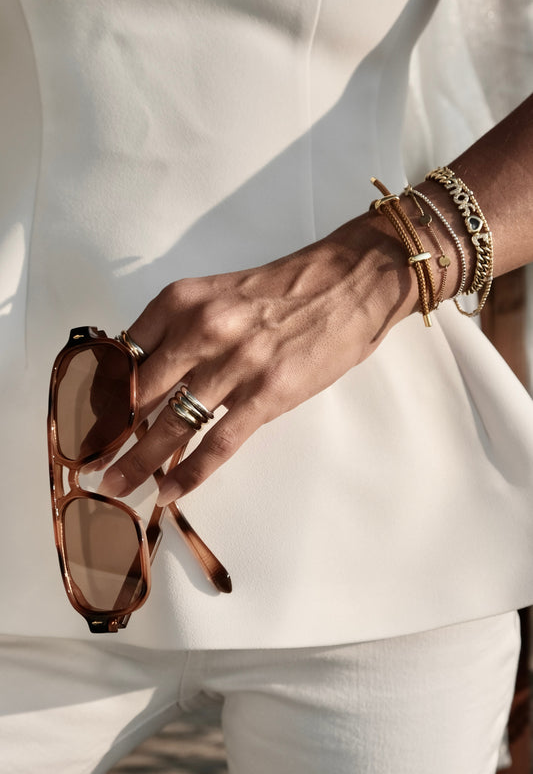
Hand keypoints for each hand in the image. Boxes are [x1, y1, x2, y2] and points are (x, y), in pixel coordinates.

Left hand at [97, 211, 416, 504]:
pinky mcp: (266, 394)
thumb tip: (149, 379)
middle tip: (90, 462)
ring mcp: (234, 365)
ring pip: (170, 424)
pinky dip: (189, 473)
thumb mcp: (219, 294)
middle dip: (109, 435)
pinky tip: (169, 491)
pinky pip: (217, 443)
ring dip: (138, 462)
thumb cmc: (286, 289)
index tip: (86, 422)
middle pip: (138, 395)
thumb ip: (181, 331)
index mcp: (181, 302)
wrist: (350, 282)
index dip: (99, 396)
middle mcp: (200, 331)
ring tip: (115, 485)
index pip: (121, 357)